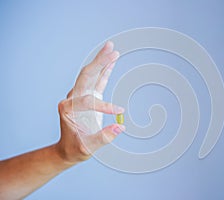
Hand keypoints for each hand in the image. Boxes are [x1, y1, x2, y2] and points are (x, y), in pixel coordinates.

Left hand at [55, 41, 124, 163]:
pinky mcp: (89, 96)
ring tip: (112, 48)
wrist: (68, 148)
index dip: (104, 106)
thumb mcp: (87, 147)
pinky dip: (105, 70)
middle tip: (112, 50)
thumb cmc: (76, 148)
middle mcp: (72, 98)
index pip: (88, 101)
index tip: (120, 112)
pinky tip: (112, 61)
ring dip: (102, 61)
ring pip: (91, 74)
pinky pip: (98, 81)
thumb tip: (120, 127)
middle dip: (99, 62)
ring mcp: (80, 95)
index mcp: (68, 108)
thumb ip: (103, 137)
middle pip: (86, 76)